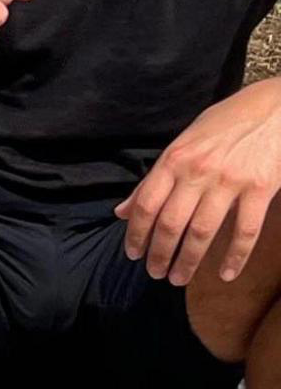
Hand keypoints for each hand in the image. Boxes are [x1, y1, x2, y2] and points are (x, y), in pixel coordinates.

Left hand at [118, 81, 280, 284]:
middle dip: (160, 253)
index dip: (136, 233)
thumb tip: (122, 211)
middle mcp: (197, 171)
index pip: (146, 204)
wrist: (272, 109)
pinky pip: (246, 231)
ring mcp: (230, 181)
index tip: (133, 254)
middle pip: (171, 223)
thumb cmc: (222, 125)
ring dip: (188, 260)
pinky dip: (235, 257)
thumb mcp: (182, 144)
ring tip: (178, 278)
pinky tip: (225, 274)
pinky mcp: (261, 189)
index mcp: (174, 159)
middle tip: (156, 274)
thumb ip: (153, 180)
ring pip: (203, 231)